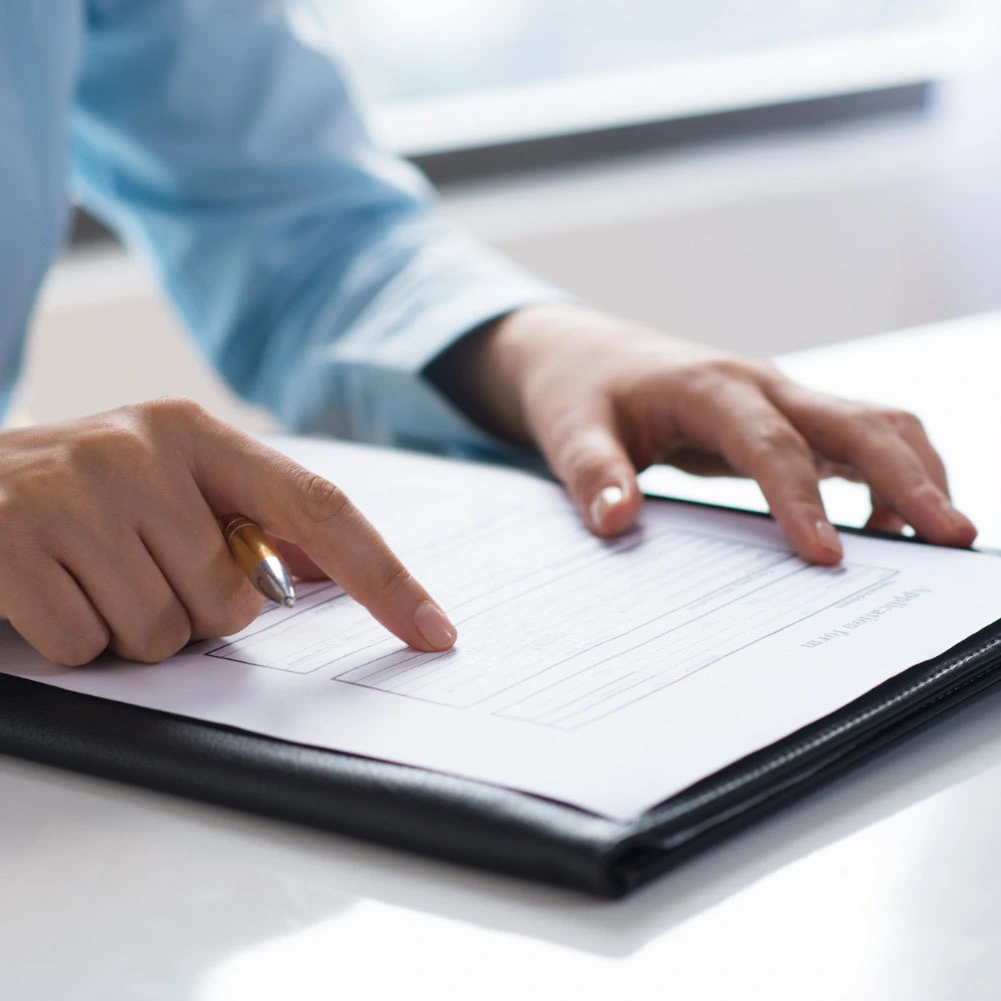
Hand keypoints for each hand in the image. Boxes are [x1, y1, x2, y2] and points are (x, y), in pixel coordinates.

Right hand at [0, 398, 455, 665]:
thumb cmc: (77, 493)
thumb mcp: (167, 481)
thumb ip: (249, 519)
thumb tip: (333, 571)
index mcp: (195, 432)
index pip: (319, 507)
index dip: (385, 576)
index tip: (436, 631)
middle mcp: (140, 449)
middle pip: (230, 601)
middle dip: (192, 615)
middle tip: (135, 573)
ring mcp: (70, 491)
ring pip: (161, 634)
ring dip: (130, 630)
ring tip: (88, 578)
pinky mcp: (8, 541)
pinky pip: (86, 645)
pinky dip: (73, 640)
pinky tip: (44, 592)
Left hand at [436, 305, 976, 562]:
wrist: (587, 354)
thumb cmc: (582, 390)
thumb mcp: (569, 431)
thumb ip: (591, 475)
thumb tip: (615, 522)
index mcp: (707, 386)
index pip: (769, 442)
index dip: (800, 497)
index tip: (825, 556)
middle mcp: (759, 384)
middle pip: (854, 420)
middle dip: (907, 476)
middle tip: (952, 536)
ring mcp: (780, 397)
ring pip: (873, 422)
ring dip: (914, 471)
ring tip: (940, 536)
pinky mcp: (786, 416)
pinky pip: (856, 439)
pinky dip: (888, 476)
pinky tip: (887, 526)